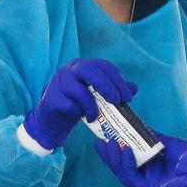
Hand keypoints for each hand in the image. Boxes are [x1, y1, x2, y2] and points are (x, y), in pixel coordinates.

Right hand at [23, 59, 137, 149]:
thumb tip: (134, 88)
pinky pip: (69, 105)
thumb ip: (114, 90)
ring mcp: (58, 83)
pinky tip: (85, 118)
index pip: (104, 66)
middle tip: (116, 100)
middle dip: (106, 85)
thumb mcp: (98, 97)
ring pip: (77, 89)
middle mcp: (70, 70)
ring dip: (91, 104)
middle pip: (89, 69)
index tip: (127, 97)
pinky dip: (79, 112)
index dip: (118, 80)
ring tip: (97, 115)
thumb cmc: (77, 104)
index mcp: (83, 66)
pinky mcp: (52, 98)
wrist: (54, 120)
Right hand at [95, 131, 186, 186]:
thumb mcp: (163, 141)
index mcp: (147, 169)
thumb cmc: (186, 154)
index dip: (114, 151)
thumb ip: (148, 136)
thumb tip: (135, 125)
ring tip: (109, 144)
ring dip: (115, 159)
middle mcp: (145, 179)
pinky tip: (125, 150)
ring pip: (124, 174)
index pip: (126, 162)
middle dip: (109, 155)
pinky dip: (128, 164)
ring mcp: (147, 186)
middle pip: (121, 169)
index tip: (104, 137)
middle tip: (99, 141)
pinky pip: (134, 178)